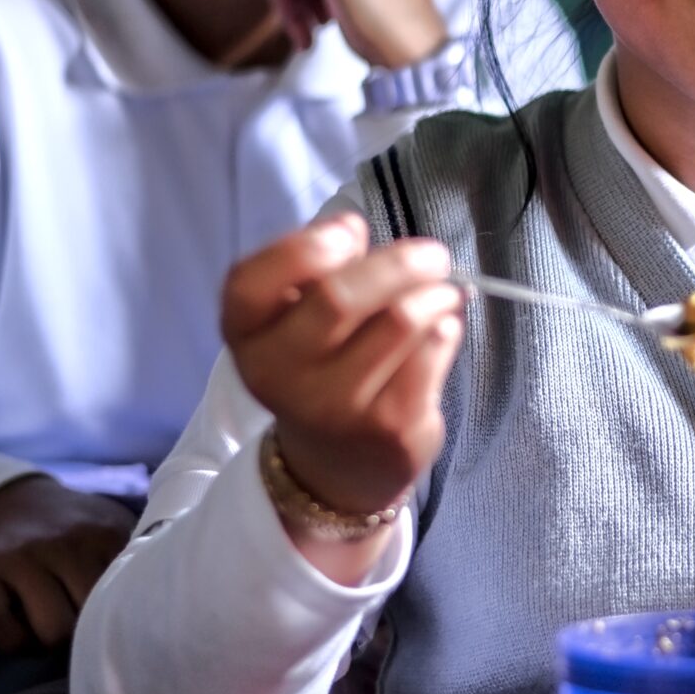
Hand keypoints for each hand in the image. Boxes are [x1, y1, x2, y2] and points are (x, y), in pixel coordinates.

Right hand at [0, 474, 137, 652]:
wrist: (3, 499)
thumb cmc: (67, 530)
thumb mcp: (107, 530)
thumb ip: (133, 559)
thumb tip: (158, 608)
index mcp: (104, 533)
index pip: (129, 592)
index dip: (125, 618)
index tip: (120, 623)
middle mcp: (64, 543)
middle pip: (91, 618)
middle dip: (87, 638)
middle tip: (79, 634)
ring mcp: (21, 556)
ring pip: (52, 630)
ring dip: (51, 646)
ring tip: (50, 635)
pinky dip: (13, 642)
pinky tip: (20, 634)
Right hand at [222, 212, 464, 523]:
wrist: (339, 465)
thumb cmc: (325, 368)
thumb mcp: (299, 321)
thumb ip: (319, 273)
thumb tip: (354, 229)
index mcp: (247, 336)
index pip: (249, 284)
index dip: (302, 248)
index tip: (352, 232)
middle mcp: (278, 375)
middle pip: (338, 298)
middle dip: (400, 263)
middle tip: (432, 256)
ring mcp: (333, 407)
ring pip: (400, 321)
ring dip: (435, 296)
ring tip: (442, 295)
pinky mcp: (388, 427)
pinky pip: (432, 352)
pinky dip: (447, 330)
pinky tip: (442, 332)